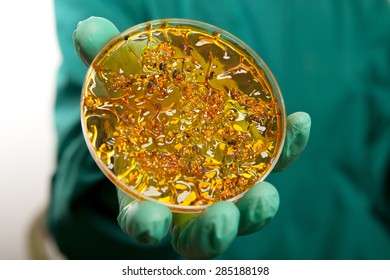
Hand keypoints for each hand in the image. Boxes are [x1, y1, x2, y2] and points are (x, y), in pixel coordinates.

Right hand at [74, 17, 310, 258]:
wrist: (176, 96)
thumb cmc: (143, 102)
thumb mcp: (122, 82)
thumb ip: (106, 62)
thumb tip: (88, 29)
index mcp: (149, 191)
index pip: (143, 221)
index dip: (145, 227)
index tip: (151, 223)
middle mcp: (188, 199)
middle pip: (199, 235)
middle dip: (210, 236)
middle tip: (222, 218)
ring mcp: (224, 185)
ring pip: (242, 214)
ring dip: (255, 212)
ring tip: (265, 195)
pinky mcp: (254, 162)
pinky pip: (274, 163)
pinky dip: (288, 147)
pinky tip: (299, 122)